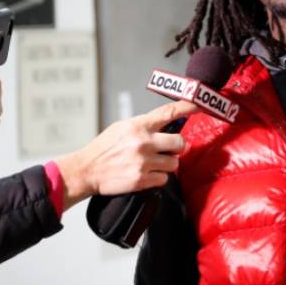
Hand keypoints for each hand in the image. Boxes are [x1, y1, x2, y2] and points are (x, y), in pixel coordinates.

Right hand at [54, 100, 199, 211]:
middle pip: (180, 143)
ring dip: (167, 164)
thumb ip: (144, 126)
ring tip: (152, 164)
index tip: (199, 104)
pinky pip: (164, 179)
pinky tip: (146, 174)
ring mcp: (143, 162)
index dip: (187, 107)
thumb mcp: (122, 128)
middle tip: (170, 150)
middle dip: (178, 147)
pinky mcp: (141, 180)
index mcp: (138, 126)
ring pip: (174, 163)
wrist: (86, 170)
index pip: (168, 113)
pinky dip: (158, 178)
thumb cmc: (104, 148)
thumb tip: (167, 125)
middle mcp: (143, 142)